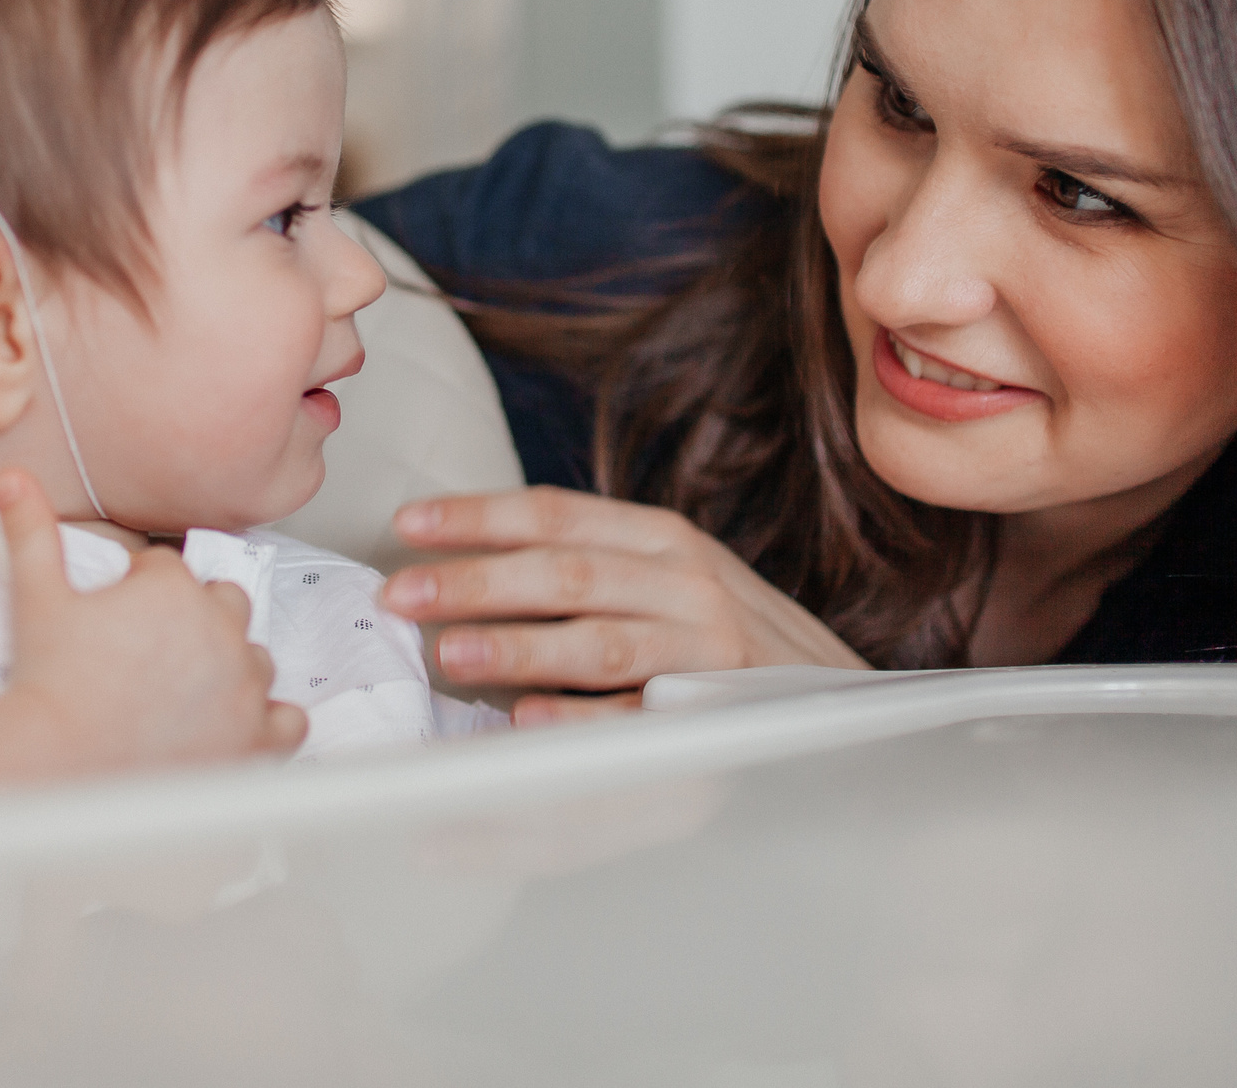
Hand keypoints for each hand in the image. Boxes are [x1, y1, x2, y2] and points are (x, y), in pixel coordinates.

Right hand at [0, 469, 304, 801]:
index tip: (116, 621)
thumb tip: (11, 476)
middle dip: (193, 621)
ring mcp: (244, 686)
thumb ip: (31, 531)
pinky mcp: (256, 740)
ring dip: (230, 667)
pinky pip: (288, 720)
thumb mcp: (38, 597)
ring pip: (255, 658)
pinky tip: (233, 725)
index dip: (140, 591)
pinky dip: (269, 722)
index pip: (170, 570)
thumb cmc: (48, 684)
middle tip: (148, 656)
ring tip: (183, 692)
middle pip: (222, 605)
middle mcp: (221, 630)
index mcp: (176, 589)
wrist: (59, 767)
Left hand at [379, 486, 869, 725]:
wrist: (836, 699)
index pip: (557, 514)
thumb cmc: (722, 639)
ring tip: (451, 653)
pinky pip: (640, 720)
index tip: (406, 526)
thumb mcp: (663, 578)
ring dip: (520, 647)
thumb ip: (585, 564)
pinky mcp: (719, 719)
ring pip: (601, 641)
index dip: (478, 517)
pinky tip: (529, 722)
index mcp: (660, 539)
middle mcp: (687, 582)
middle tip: (400, 593)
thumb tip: (467, 567)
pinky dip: (583, 721)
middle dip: (476, 580)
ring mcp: (708, 650)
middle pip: (567, 572)